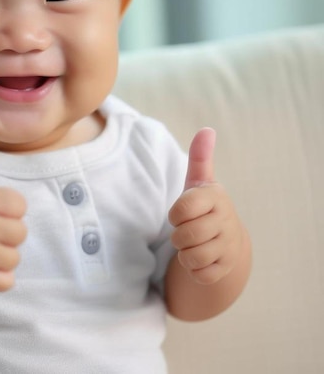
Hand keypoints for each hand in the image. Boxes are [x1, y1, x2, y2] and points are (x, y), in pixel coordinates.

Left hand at [168, 128, 242, 284]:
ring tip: (192, 243)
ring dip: (184, 253)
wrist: (227, 238)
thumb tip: (207, 129)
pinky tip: (200, 258)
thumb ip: (199, 157)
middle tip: (185, 230)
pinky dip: (194, 269)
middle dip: (178, 235)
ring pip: (191, 257)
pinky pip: (199, 274)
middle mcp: (225, 221)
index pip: (181, 210)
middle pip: (184, 236)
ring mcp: (229, 247)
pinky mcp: (226, 268)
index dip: (175, 214)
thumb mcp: (198, 182)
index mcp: (215, 198)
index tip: (181, 212)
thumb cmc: (204, 206)